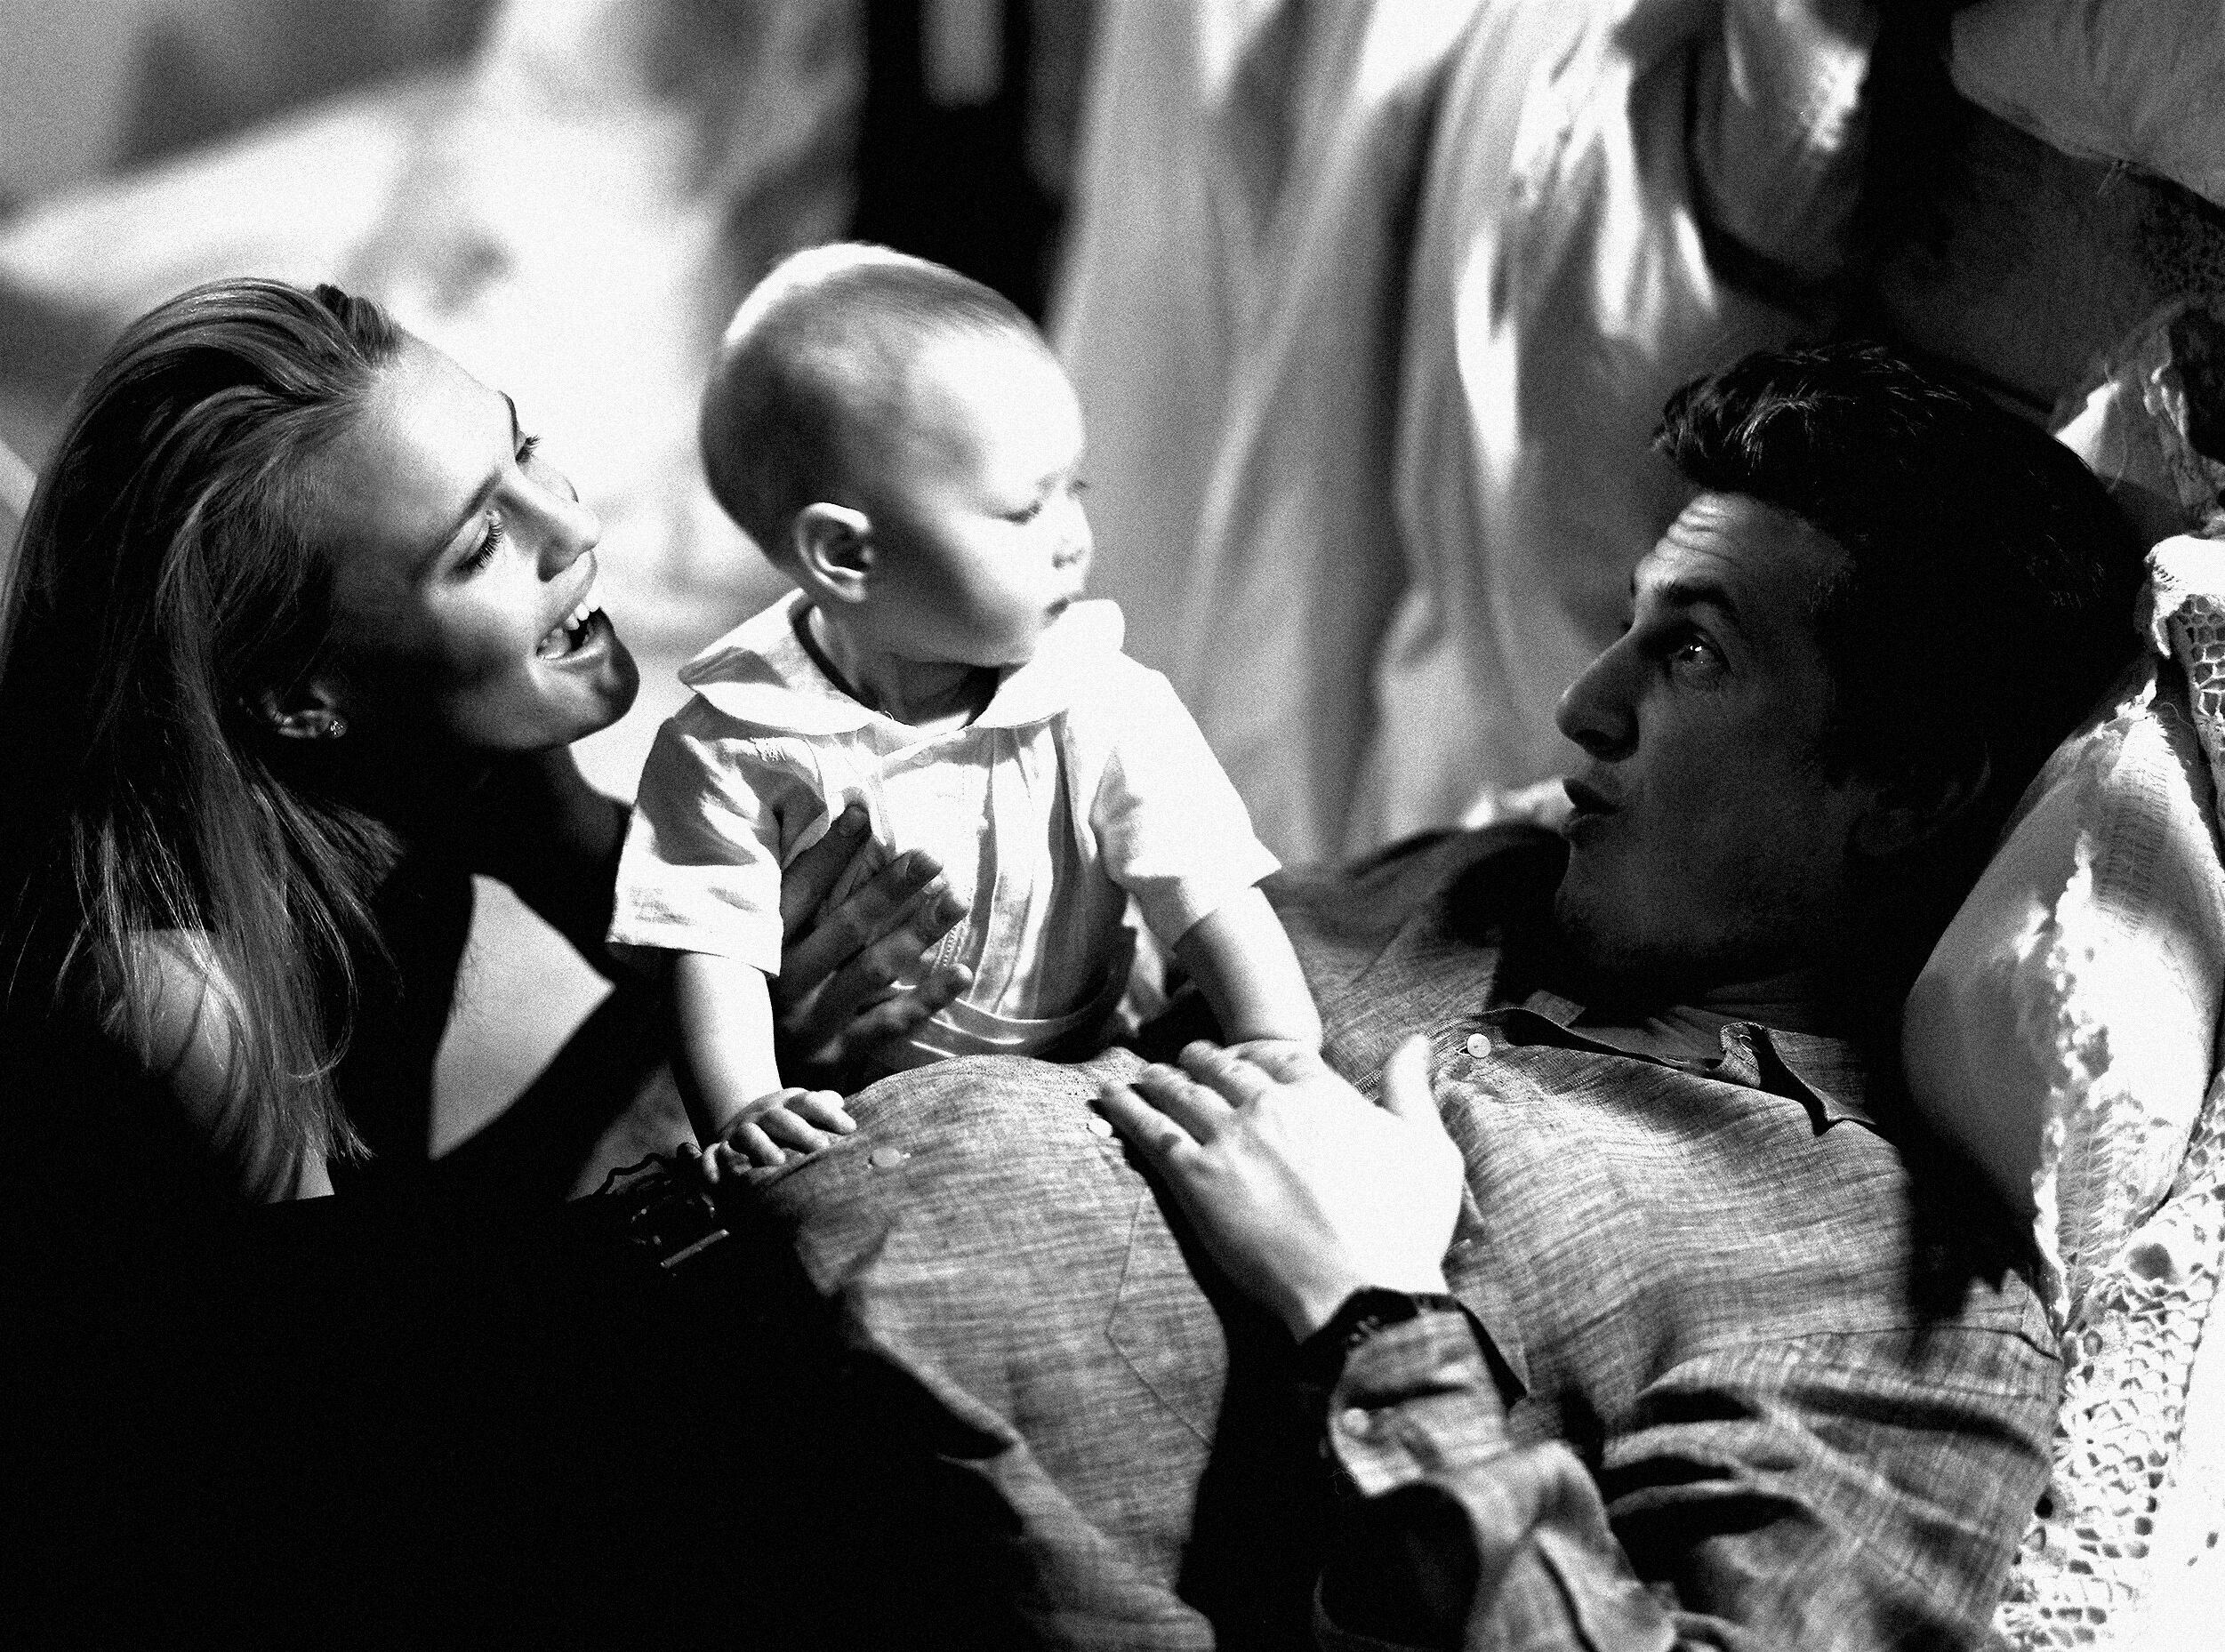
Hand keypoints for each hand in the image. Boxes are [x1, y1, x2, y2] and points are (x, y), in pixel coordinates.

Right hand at [700, 1087, 855, 1176]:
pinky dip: (709, 1166)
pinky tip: (717, 1181)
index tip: (850, 1128)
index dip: (828, 1113)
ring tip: (779, 1161)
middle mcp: (764, 1115)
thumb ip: (822, 1106)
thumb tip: (841, 1102)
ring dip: (762, 1146)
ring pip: (750, 1135)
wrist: (742, 1116)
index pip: (809, 1103)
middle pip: (782, 1119)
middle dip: (802, 1132)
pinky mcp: (719, 1147)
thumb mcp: (801, 1109)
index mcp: (787, 1105)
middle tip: (823, 1147)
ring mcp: (741, 1130)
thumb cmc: (786, 1119)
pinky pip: (710, 1155)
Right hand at [769, 805, 970, 1084]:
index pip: (799, 890)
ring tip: (956, 900)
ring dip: (918, 933)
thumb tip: (840, 827)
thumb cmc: (763, 996)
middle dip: (891, 888)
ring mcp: (811, 1021)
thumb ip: (794, 898)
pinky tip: (961, 971)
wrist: (744, 1087)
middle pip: (845, 926)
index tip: (864, 811)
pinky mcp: (835, 1055)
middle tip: (932, 857)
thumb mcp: (762, 945)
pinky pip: (888, 1023)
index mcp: (763, 947)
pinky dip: (927, 998)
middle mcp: (785, 982)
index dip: (831, 851)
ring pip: (873, 970)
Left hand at [1097, 1037, 1462, 1339]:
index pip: (1279, 1055)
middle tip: (1188, 1059)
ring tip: (1145, 1074)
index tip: (1247, 1056)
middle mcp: (1270, 1106)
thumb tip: (1417, 1043)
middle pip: (1224, 1067)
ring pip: (1183, 1092)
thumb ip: (1411, 1090)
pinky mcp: (1195, 1180)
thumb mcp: (1428, 1149)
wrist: (1362, 1289)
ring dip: (1161, 1077)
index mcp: (1323, 1094)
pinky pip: (1151, 1132)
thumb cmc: (1404, 1228)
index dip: (1258, 1054)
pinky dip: (1128, 1109)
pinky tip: (1110, 1097)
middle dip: (1203, 1059)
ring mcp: (1228, 1139)